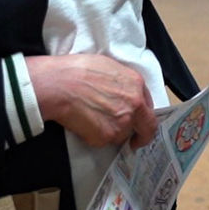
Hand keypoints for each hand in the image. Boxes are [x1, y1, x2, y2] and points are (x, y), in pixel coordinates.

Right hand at [27, 54, 157, 149]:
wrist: (59, 85)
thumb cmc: (78, 71)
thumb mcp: (110, 67)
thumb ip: (124, 83)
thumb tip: (124, 93)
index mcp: (137, 85)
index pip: (149, 106)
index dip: (143, 115)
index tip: (139, 121)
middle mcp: (135, 105)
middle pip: (148, 128)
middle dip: (143, 137)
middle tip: (136, 142)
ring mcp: (122, 122)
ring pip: (123, 135)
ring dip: (112, 132)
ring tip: (93, 120)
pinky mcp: (106, 136)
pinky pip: (105, 141)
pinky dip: (96, 136)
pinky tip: (85, 124)